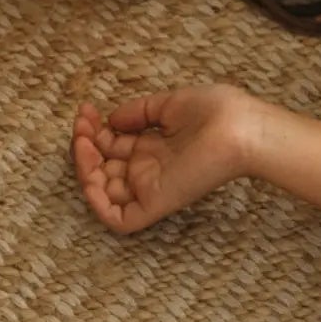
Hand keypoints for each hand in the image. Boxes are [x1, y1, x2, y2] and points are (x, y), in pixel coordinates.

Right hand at [71, 83, 253, 235]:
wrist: (239, 127)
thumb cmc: (216, 111)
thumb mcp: (170, 104)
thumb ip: (139, 112)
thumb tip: (111, 119)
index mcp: (154, 147)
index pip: (113, 145)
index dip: (94, 130)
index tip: (86, 110)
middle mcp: (149, 169)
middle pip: (103, 167)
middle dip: (85, 145)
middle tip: (81, 124)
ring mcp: (150, 188)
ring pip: (104, 192)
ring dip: (84, 169)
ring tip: (83, 142)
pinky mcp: (154, 204)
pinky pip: (117, 218)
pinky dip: (96, 202)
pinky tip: (90, 172)